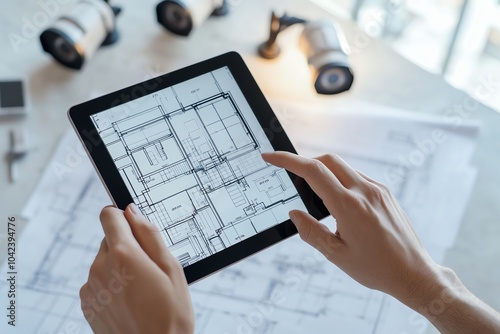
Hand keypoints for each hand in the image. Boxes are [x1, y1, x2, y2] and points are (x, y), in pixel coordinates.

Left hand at [80, 204, 193, 333]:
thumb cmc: (170, 313)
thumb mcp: (171, 268)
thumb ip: (149, 234)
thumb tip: (133, 212)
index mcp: (123, 255)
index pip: (109, 216)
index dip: (123, 216)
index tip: (134, 226)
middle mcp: (100, 268)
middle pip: (110, 240)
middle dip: (128, 246)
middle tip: (149, 269)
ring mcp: (91, 287)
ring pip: (105, 261)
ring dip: (120, 267)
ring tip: (141, 289)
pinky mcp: (88, 304)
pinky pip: (98, 281)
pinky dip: (112, 285)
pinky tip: (130, 301)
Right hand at [262, 152, 439, 300]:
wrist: (414, 273)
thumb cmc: (377, 268)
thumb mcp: (336, 255)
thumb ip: (311, 231)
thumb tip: (294, 214)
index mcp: (349, 206)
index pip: (312, 171)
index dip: (287, 160)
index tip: (271, 157)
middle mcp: (365, 191)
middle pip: (328, 159)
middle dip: (306, 162)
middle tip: (293, 176)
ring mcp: (378, 190)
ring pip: (344, 167)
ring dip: (325, 172)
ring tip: (318, 197)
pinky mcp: (385, 193)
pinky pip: (358, 176)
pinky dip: (341, 180)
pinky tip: (339, 201)